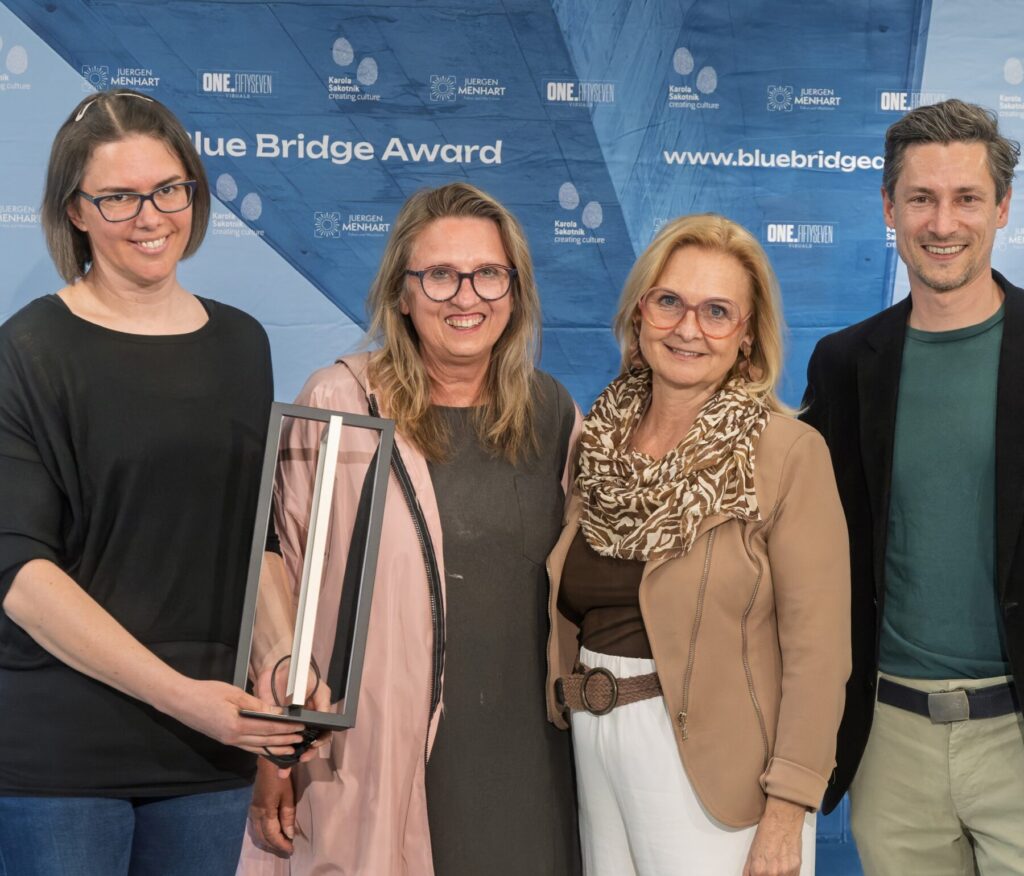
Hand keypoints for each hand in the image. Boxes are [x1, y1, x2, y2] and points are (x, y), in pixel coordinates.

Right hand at [163, 678, 305, 756]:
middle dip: (285, 740)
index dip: (286, 728)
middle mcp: (234, 738)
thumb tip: (275, 711)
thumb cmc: (206, 693)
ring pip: (257, 748)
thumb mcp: (233, 693)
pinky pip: (248, 747)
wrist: (181, 702)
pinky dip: (261, 749)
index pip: (268, 728)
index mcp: (237, 725)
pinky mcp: (226, 740)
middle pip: (265, 741)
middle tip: (301, 738)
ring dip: (275, 748)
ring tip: (291, 748)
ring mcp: (229, 741)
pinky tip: (270, 749)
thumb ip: (255, 704)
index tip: (300, 726)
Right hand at [248, 758, 297, 855]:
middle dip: (275, 846)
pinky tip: (269, 836)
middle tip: (287, 850)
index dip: (281, 844)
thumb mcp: (288, 795)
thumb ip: (288, 815)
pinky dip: (262, 835)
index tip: (291, 850)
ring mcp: (252, 811)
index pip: (272, 834)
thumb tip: (289, 834)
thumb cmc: (281, 777)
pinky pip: (254, 827)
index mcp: (265, 811)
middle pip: (263, 837)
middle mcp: (256, 814)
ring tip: (280, 845)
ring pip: (257, 834)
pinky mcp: (252, 808)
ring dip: (268, 842)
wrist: (267, 763)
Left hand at [254, 660, 331, 773]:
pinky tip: (271, 761)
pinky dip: (273, 753)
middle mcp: (305, 723)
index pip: (324, 732)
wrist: (275, 666)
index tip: (313, 744)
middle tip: (301, 759)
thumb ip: (321, 702)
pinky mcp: (273, 726)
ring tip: (284, 769)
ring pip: (292, 747)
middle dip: (306, 754)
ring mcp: (289, 725)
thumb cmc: (300, 673)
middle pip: (309, 744)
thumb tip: (324, 720)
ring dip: (289, 760)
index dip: (320, 741)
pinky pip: (274, 742)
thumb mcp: (315, 686)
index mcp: (318, 714)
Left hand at [742, 797, 805, 875]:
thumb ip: (749, 869)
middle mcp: (772, 873)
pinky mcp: (797, 868)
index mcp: (758, 869)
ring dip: (778, 874)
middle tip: (767, 869)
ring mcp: (785, 872)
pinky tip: (783, 866)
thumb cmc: (767, 831)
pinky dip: (787, 874)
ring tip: (776, 866)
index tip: (758, 874)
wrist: (782, 820)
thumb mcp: (752, 851)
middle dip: (767, 875)